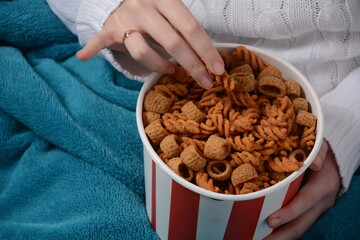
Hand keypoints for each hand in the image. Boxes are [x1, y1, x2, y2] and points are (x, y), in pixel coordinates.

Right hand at [76, 0, 224, 88]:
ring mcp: (125, 19)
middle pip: (172, 42)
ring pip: (142, 50)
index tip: (218, 69)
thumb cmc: (156, 9)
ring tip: (169, 70)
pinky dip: (90, 50)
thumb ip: (187, 30)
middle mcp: (145, 7)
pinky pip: (99, 41)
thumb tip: (214, 60)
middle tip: (205, 82)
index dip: (206, 51)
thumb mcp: (172, 11)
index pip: (191, 28)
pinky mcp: (109, 29)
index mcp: (166, 0)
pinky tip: (82, 57)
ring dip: (159, 66)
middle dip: (192, 66)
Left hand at [265, 140, 340, 239]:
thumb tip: (313, 163)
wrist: (334, 162)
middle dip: (281, 235)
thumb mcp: (321, 147)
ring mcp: (315, 210)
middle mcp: (320, 203)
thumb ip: (318, 152)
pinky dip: (282, 231)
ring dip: (280, 237)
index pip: (304, 202)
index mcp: (322, 186)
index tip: (270, 221)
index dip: (288, 213)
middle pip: (300, 224)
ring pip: (298, 228)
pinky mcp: (309, 212)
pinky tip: (265, 233)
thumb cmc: (322, 153)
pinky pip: (296, 224)